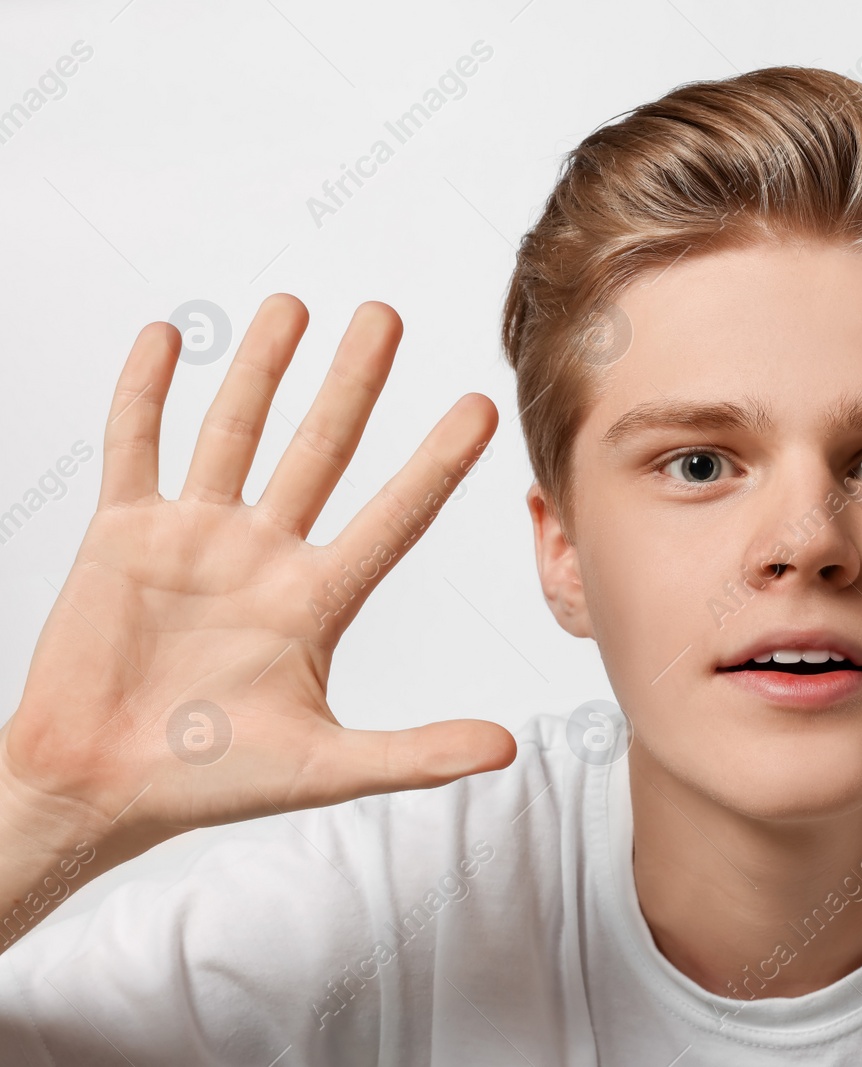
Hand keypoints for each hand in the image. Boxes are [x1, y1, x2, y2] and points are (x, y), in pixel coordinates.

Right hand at [3, 295, 516, 855]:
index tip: (479, 406)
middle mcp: (264, 555)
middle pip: (321, 450)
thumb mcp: (323, 768)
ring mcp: (195, 537)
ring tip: (294, 305)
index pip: (394, 514)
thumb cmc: (207, 783)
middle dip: (353, 383)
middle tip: (387, 316)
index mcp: (317, 600)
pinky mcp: (123, 534)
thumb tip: (506, 749)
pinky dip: (147, 392)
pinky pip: (135, 446)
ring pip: (234, 431)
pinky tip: (168, 337)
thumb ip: (414, 755)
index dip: (436, 462)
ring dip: (260, 368)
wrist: (94, 790)